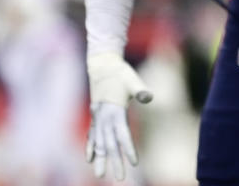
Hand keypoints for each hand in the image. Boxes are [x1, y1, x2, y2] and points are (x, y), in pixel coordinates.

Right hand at [86, 52, 152, 180]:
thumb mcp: (131, 79)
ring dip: (101, 159)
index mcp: (115, 111)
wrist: (102, 64)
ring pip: (99, 143)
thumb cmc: (119, 72)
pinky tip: (90, 160)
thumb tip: (148, 97)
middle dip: (115, 162)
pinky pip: (92, 135)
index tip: (134, 163)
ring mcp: (98, 117)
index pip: (123, 135)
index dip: (128, 149)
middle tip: (120, 179)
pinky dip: (91, 148)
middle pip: (110, 144)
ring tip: (101, 175)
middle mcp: (104, 117)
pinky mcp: (96, 115)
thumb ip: (139, 89)